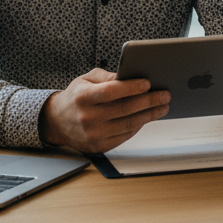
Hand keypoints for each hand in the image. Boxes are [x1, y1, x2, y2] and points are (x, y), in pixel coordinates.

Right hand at [39, 69, 169, 153]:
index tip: (148, 83)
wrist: (57, 122)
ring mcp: (93, 134)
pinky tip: (148, 117)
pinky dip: (138, 126)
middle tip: (165, 95)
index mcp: (83, 97)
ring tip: (163, 107)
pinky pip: (124, 136)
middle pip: (124, 109)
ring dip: (149, 115)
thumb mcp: (87, 79)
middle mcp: (87, 117)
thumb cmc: (76, 96)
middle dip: (148, 101)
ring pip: (127, 124)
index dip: (130, 88)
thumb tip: (128, 75)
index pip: (110, 92)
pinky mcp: (98, 146)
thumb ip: (107, 76)